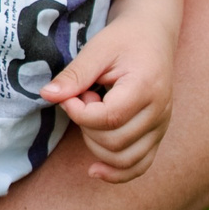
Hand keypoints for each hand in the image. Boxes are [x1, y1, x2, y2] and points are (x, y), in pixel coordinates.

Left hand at [43, 16, 176, 182]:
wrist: (152, 36)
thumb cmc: (123, 39)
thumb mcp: (96, 49)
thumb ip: (74, 75)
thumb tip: (47, 95)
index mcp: (146, 88)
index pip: (109, 119)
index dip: (79, 112)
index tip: (70, 95)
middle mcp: (159, 113)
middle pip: (115, 142)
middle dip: (87, 125)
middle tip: (85, 98)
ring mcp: (161, 127)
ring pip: (125, 160)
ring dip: (96, 144)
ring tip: (94, 113)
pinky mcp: (157, 135)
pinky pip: (139, 166)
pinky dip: (116, 173)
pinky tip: (94, 170)